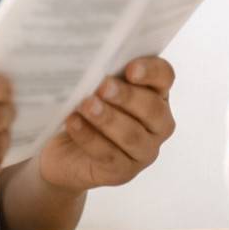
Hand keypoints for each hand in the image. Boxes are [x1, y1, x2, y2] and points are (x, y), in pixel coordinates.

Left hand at [37, 57, 176, 191]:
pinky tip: (73, 123)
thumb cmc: (85, 110)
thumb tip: (92, 57)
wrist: (64, 153)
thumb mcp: (95, 88)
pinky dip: (89, 138)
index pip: (164, 77)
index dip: (151, 71)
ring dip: (108, 118)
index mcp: (156, 94)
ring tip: (86, 105)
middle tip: (103, 86)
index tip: (131, 68)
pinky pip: (109, 155)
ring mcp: (143, 151)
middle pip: (152, 108)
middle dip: (127, 97)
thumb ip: (103, 73)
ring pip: (132, 135)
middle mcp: (157, 124)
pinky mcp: (123, 172)